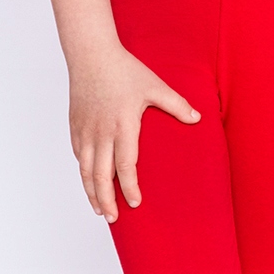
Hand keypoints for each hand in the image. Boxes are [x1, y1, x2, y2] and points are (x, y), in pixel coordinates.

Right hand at [69, 42, 199, 220]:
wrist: (91, 55)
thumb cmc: (125, 70)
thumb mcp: (155, 86)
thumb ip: (177, 105)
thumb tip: (198, 118)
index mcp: (123, 126)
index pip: (125, 166)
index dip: (129, 188)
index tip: (135, 204)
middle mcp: (101, 133)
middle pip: (100, 175)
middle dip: (106, 200)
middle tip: (113, 218)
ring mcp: (85, 130)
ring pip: (85, 169)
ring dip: (91, 191)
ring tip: (99, 208)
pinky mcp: (75, 126)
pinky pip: (77, 155)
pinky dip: (83, 172)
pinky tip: (90, 181)